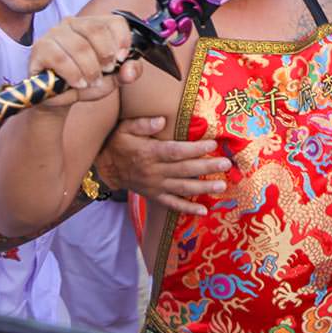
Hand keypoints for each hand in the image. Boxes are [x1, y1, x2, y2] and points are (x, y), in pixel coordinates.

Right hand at [27, 15, 141, 107]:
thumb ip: (128, 72)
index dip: (122, 39)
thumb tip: (130, 69)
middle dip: (105, 55)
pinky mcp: (40, 48)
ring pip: (79, 46)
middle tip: (106, 71)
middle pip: (96, 30)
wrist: (58, 98)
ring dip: (90, 69)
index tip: (121, 58)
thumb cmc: (85, 82)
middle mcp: (73, 23)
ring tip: (91, 81)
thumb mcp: (112, 79)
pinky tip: (78, 83)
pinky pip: (60, 58)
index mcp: (94, 25)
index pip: (114, 21)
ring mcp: (55, 33)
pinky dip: (73, 74)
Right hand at [94, 116, 230, 215]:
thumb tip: (162, 120)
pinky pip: (172, 204)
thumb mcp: (125, 128)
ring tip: (222, 186)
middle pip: (184, 170)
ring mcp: (155, 186)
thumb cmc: (118, 143)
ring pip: (182, 188)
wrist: (105, 166)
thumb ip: (143, 124)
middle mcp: (154, 171)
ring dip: (203, 188)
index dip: (195, 149)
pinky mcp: (154, 196)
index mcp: (149, 153)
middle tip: (226, 164)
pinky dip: (187, 209)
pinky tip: (204, 211)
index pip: (176, 152)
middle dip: (207, 167)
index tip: (213, 145)